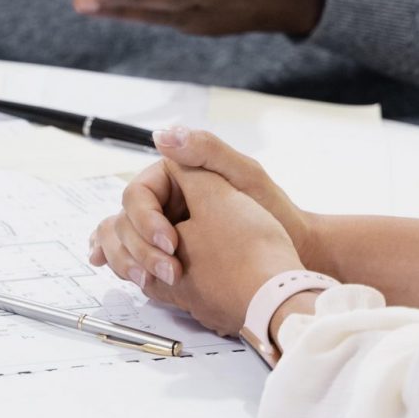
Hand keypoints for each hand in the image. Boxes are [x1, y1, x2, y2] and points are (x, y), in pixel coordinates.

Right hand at [90, 127, 316, 288]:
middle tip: (166, 271)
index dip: (144, 219)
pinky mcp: (167, 250)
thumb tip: (162, 135)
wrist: (295, 250)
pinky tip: (131, 278)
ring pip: (123, 239)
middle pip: (126, 220)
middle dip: (138, 247)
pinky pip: (134, 256)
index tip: (169, 242)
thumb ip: (206, 151)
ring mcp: (164, 225)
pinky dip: (127, 265)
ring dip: (128, 260)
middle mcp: (166, 199)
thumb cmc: (276, 213)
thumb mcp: (245, 176)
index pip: (137, 195)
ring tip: (145, 282)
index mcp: (177, 176)